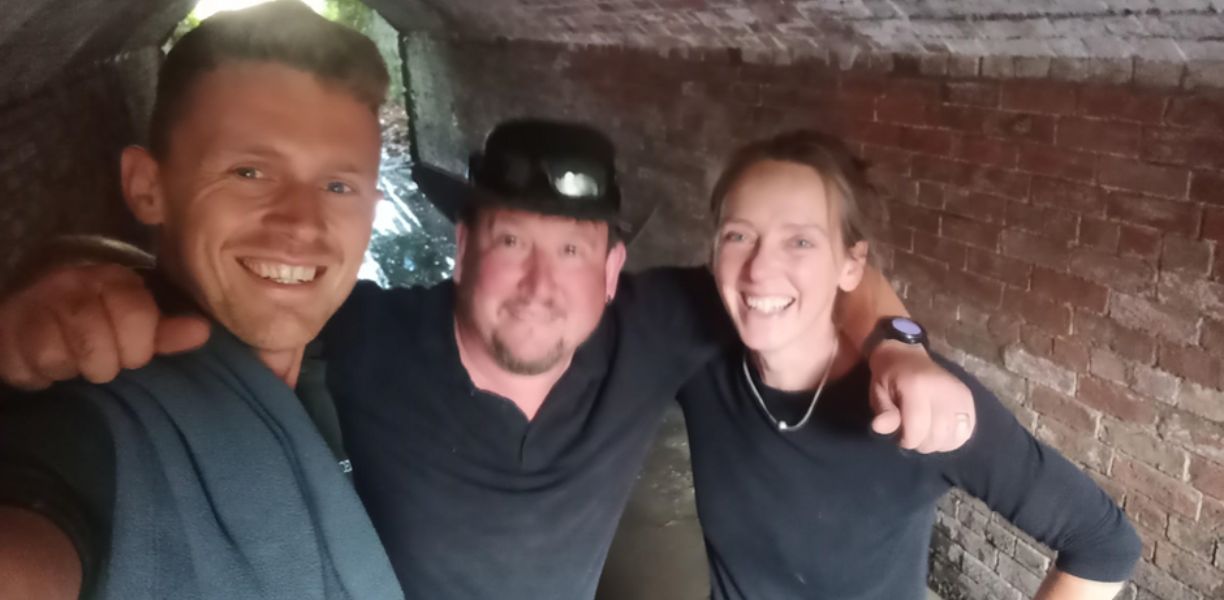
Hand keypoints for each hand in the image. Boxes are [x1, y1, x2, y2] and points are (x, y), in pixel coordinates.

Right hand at [0, 264, 209, 389]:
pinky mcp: (5, 330)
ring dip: (68, 370)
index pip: (135, 314)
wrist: (32, 304)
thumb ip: (164, 331)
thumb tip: (202, 332)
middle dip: (103, 364)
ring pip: (56, 356)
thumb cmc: (95, 319)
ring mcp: (33, 305)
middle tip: (101, 362)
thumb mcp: (133, 320)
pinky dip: (37, 377)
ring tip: (71, 362)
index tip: (133, 354)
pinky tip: (44, 367)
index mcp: (111, 279)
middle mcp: (69, 285)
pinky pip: (24, 368)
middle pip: (94, 343)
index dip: (138, 346)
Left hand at [868, 341, 974, 452]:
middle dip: (920, 443)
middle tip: (912, 432)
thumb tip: (879, 428)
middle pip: (936, 437)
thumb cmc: (889, 377)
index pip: (917, 430)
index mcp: (917, 387)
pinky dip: (952, 439)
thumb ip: (883, 412)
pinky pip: (966, 432)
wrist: (908, 357)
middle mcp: (943, 391)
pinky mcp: (969, 400)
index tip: (899, 434)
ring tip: (926, 432)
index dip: (906, 440)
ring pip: (952, 437)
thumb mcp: (878, 392)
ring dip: (937, 443)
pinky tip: (940, 432)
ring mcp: (960, 395)